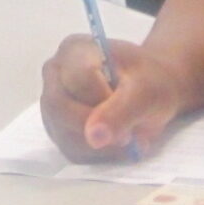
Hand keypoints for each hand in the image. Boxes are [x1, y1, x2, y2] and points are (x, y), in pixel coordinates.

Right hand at [40, 34, 188, 160]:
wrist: (151, 91)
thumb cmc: (150, 80)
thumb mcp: (146, 91)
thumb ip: (120, 111)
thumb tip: (94, 138)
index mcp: (74, 50)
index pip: (76, 79)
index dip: (103, 102)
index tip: (131, 110)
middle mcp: (55, 75)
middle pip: (59, 107)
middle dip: (97, 127)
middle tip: (128, 134)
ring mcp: (52, 104)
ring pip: (63, 134)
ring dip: (101, 145)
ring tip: (129, 136)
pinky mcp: (58, 130)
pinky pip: (71, 150)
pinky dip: (99, 154)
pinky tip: (118, 143)